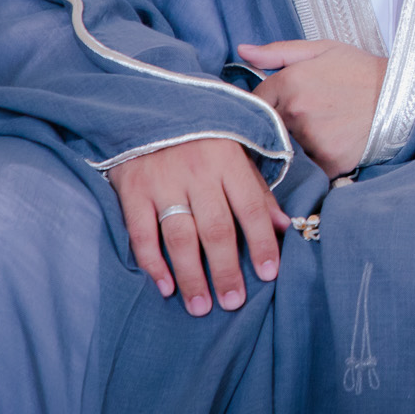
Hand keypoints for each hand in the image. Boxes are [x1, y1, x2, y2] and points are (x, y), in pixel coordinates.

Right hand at [106, 138, 288, 315]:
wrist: (148, 106)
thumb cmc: (201, 136)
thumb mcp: (235, 152)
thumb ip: (257, 190)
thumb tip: (282, 226)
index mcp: (229, 160)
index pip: (251, 208)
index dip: (262, 243)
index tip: (269, 274)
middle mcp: (197, 172)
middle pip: (216, 229)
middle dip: (226, 270)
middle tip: (234, 301)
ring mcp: (163, 182)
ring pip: (180, 237)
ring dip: (192, 276)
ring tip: (202, 307)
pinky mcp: (132, 190)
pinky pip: (142, 234)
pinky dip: (153, 264)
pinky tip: (166, 287)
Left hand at [238, 40, 387, 177]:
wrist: (402, 96)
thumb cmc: (361, 71)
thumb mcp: (323, 50)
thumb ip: (279, 51)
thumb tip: (242, 51)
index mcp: (289, 82)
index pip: (254, 101)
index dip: (263, 104)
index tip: (277, 106)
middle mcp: (295, 112)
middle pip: (267, 127)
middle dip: (277, 126)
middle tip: (301, 120)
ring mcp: (310, 139)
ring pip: (286, 149)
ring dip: (294, 145)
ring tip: (318, 132)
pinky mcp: (327, 162)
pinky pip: (307, 169)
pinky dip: (314, 162)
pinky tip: (329, 147)